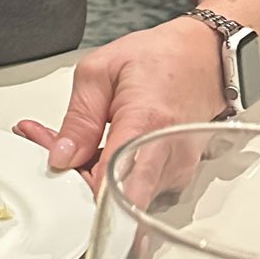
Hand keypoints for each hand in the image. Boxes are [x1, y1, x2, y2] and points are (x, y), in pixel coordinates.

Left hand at [13, 16, 224, 195]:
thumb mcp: (99, 71)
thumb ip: (79, 118)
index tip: (56, 165)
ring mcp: (178, 171)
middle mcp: (169, 155)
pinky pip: (138, 191)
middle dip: (80, 184)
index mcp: (147, 123)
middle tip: (60, 153)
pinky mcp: (179, 178)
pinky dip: (113, 177)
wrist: (203, 58)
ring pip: (124, 199)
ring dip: (94, 178)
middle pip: (116, 201)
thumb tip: (62, 156)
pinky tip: (101, 152)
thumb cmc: (158, 58)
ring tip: (80, 145)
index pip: (112, 182)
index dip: (77, 183)